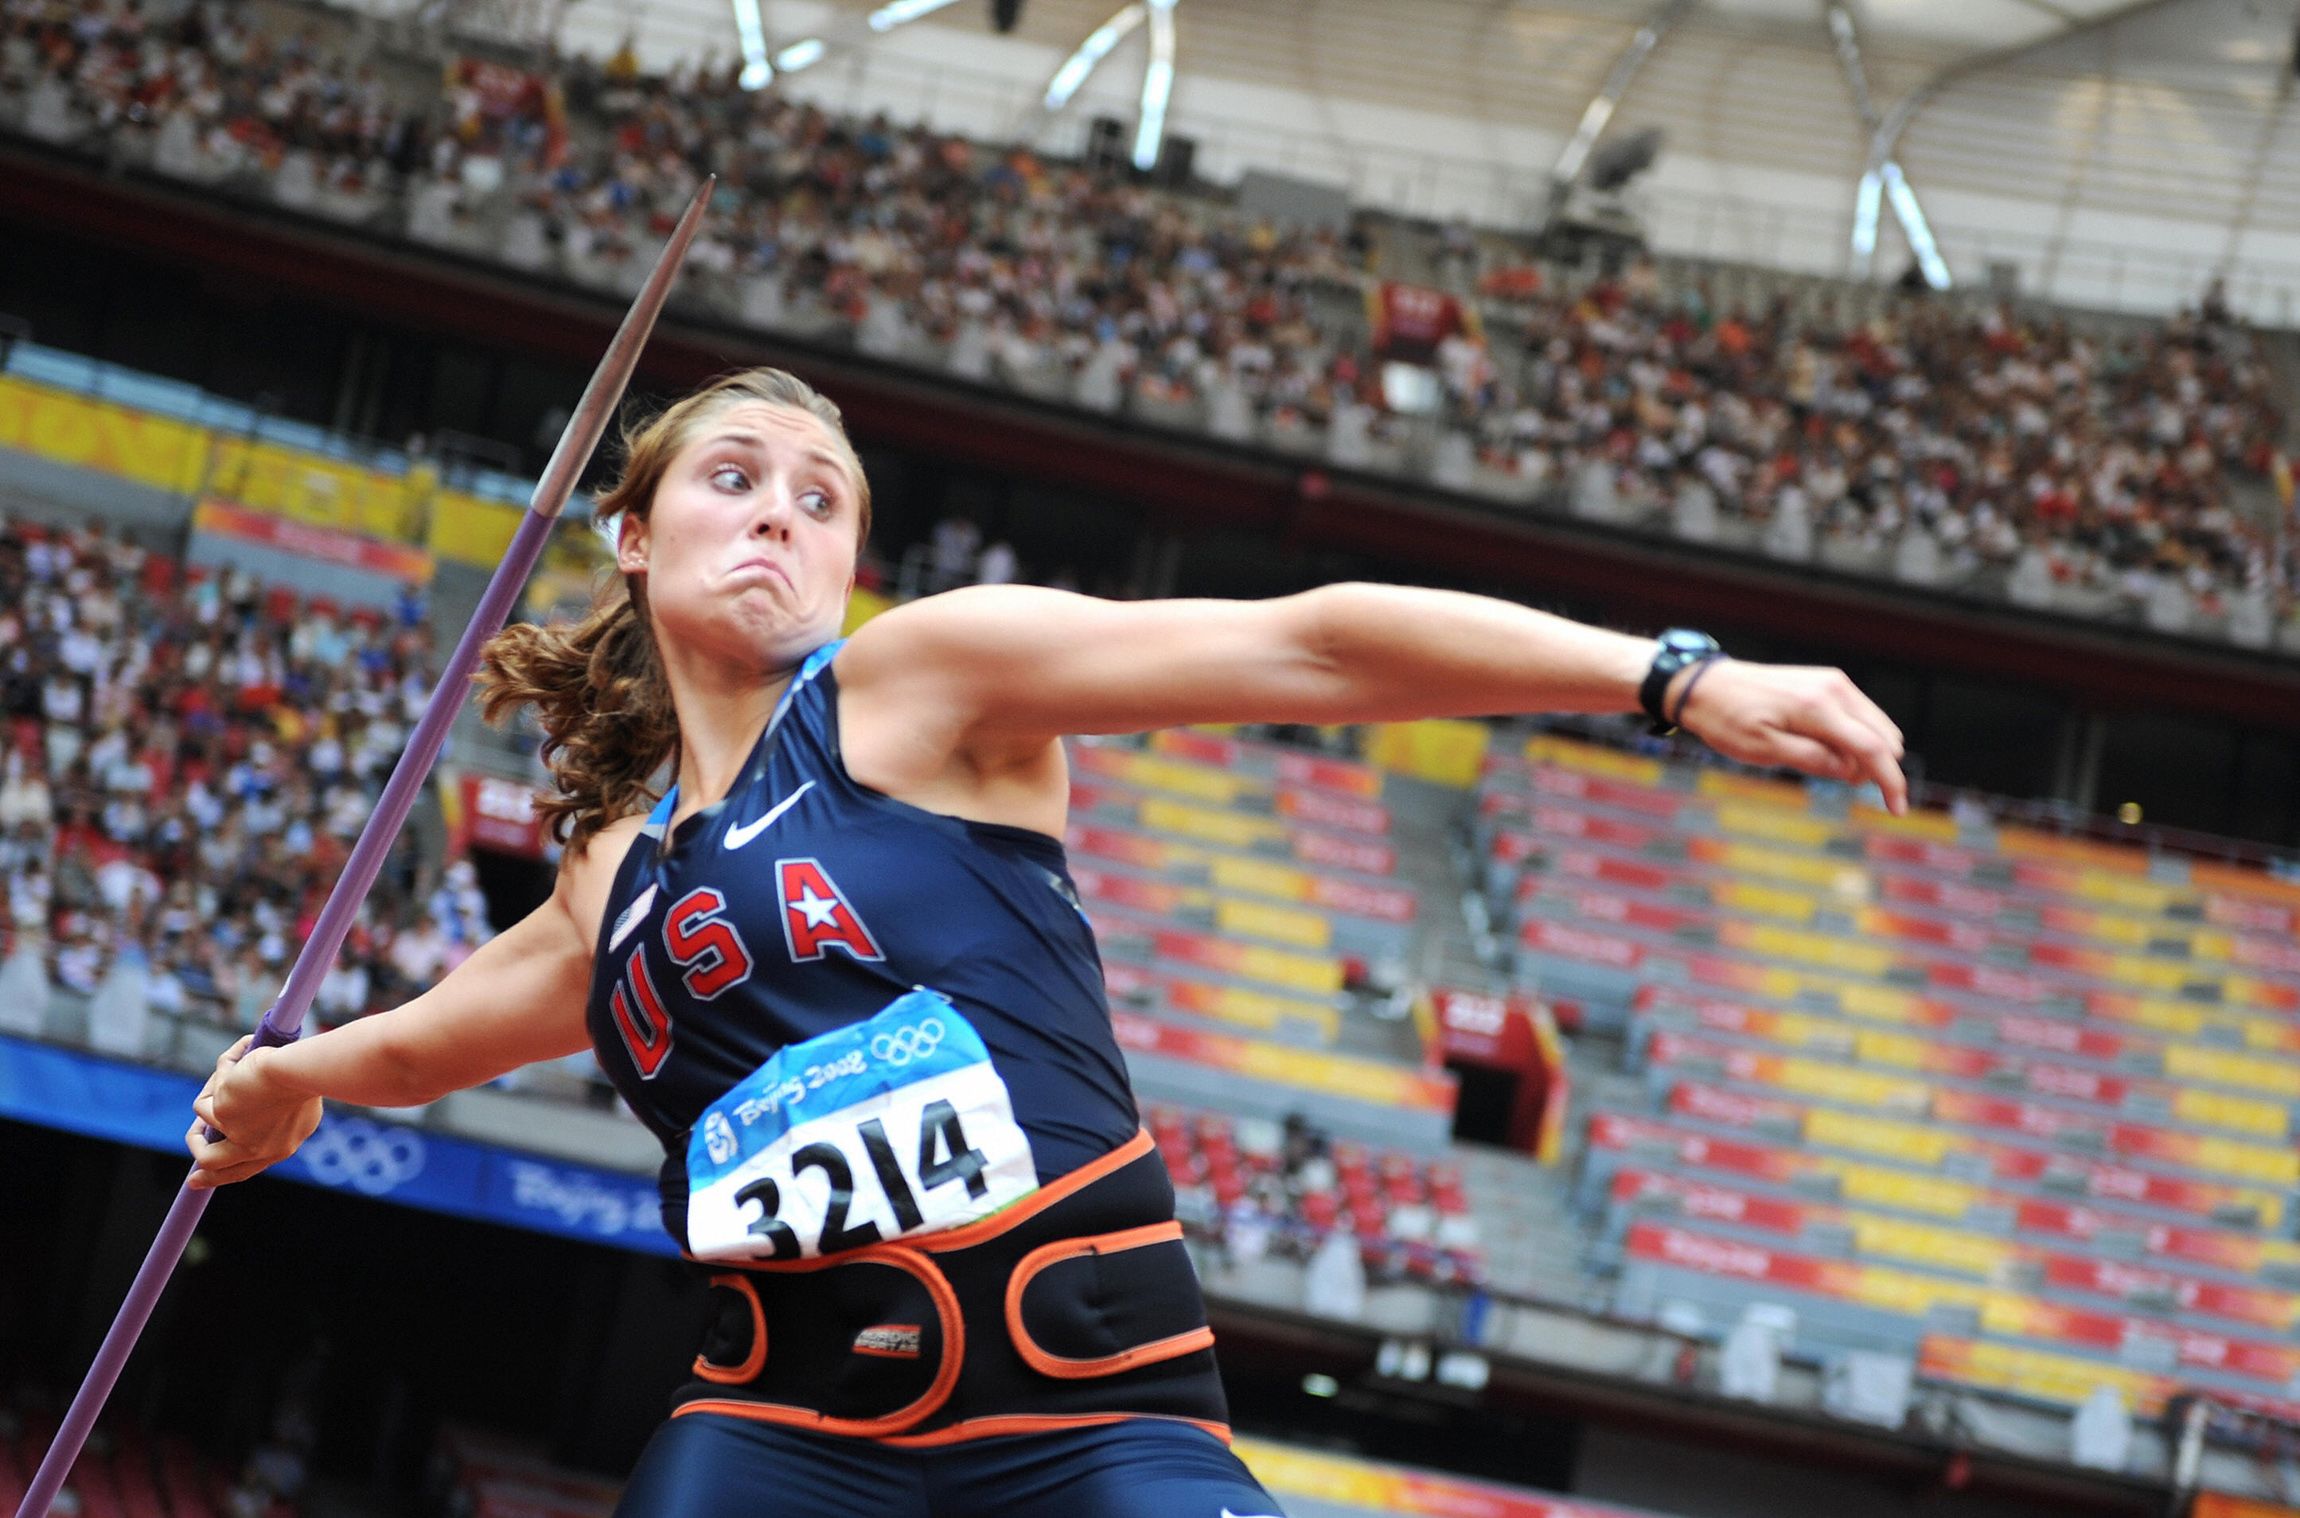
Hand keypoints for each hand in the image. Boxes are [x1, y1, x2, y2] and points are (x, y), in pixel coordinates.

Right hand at [185, 1036, 323, 1189]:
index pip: (247, 1168)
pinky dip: (219, 1078)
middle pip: (216, 1167)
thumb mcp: (298, 1105)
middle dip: (202, 1174)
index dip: (223, 1174)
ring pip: (198, 1133)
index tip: (199, 1177)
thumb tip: (243, 1112)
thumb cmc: (307, 1077)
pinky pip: (203, 1102)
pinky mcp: (222, 1116)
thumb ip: (275, 1118)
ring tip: (226, 1071)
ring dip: (208, 1099)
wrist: (301, 1069)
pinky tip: (240, 1060)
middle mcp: (259, 1149)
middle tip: (192, 1178)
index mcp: (281, 1147)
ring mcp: (238, 1135)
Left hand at [1671, 659, 1908, 814]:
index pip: (1872, 748)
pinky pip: (1860, 715)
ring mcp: (1833, 682)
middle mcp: (1834, 689)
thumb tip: (1849, 771)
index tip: (1898, 810)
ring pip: (1876, 726)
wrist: (1707, 684)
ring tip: (1823, 763)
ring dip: (1866, 753)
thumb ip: (1810, 760)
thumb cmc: (1727, 719)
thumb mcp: (1762, 750)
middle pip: (1884, 737)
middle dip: (1874, 768)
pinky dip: (1855, 737)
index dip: (1890, 781)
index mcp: (1818, 707)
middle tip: (1836, 780)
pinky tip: (1827, 748)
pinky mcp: (1828, 683)